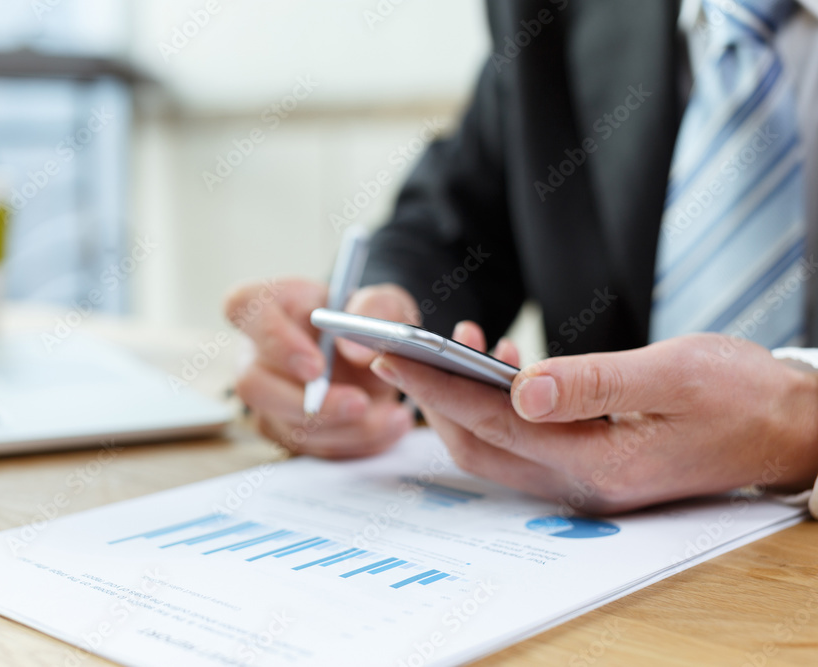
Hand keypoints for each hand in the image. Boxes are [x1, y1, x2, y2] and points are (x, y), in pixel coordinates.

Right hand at [224, 279, 419, 457]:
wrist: (370, 357)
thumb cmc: (363, 320)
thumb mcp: (384, 303)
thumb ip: (376, 309)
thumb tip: (356, 351)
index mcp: (269, 303)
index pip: (241, 308)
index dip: (274, 340)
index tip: (316, 365)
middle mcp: (256, 352)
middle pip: (254, 385)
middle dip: (309, 403)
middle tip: (359, 404)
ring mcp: (266, 397)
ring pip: (286, 424)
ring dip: (343, 428)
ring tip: (391, 416)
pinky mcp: (284, 430)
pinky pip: (312, 447)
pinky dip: (355, 442)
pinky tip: (388, 425)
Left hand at [370, 324, 817, 513]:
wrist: (788, 426)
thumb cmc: (742, 395)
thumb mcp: (672, 373)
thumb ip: (594, 382)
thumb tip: (521, 387)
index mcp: (601, 464)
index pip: (494, 424)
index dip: (437, 388)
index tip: (392, 356)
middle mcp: (584, 483)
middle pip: (480, 446)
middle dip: (436, 397)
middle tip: (405, 348)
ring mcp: (585, 480)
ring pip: (496, 447)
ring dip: (465, 401)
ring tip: (457, 343)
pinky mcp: (590, 466)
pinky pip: (525, 442)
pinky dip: (499, 408)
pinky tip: (504, 368)